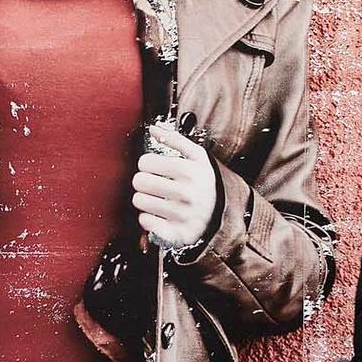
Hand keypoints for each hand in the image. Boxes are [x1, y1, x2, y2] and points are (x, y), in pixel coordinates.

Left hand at [133, 124, 217, 250]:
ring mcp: (181, 215)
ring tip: (157, 199)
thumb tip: (153, 128)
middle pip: (139, 181)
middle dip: (143, 182)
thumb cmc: (203, 182)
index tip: (155, 169)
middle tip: (154, 185)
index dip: (147, 164)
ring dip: (145, 200)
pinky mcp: (176, 233)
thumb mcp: (197, 157)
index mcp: (189, 171)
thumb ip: (175, 140)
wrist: (222, 215)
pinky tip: (160, 215)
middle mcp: (186, 193)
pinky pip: (145, 222)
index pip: (145, 162)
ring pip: (139, 201)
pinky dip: (148, 219)